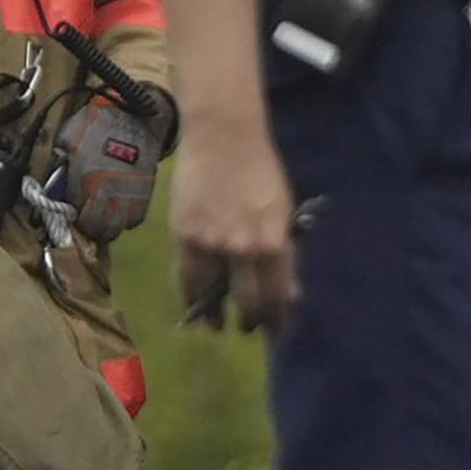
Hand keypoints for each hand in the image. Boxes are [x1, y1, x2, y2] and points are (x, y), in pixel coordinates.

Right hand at [166, 108, 298, 334]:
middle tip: (249, 330)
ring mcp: (210, 244)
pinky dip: (190, 295)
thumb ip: (284, 253)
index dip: (277, 318)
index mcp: (275, 243)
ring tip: (217, 326)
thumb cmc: (261, 172)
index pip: (277, 295)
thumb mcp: (284, 214)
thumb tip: (288, 292)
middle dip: (250, 321)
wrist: (223, 138)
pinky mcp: (183, 235)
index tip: (276, 331)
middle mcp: (244, 249)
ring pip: (212, 294)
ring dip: (216, 316)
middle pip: (247, 301)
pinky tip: (193, 306)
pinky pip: (185, 276)